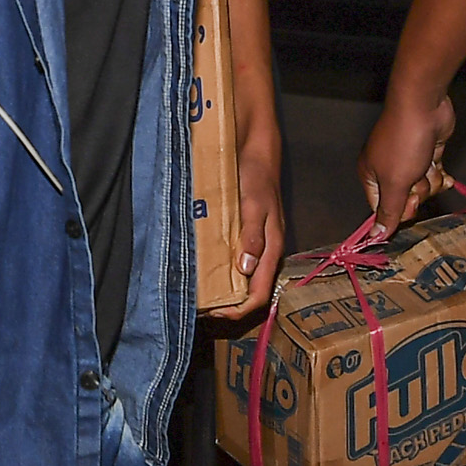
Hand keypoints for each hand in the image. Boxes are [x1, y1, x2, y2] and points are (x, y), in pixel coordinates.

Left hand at [213, 119, 284, 322]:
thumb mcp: (256, 204)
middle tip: (198, 307)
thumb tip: (246, 267)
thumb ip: (253, 234)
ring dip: (220, 289)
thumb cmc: (257, 178)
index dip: (239, 309)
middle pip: (247, 291)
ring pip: (238, 279)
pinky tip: (198, 269)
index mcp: (271, 249)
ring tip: (195, 293)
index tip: (215, 314)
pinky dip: (216, 270)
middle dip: (226, 304)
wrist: (254, 151)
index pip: (260, 294)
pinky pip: (229, 261)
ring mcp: (251, 245)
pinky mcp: (240, 235)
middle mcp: (262, 252)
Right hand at [359, 83, 456, 228]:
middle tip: (417, 177)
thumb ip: (388, 212)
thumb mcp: (395, 183)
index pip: (382, 208)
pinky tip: (443, 171)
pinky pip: (433, 176)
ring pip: (423, 188)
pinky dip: (439, 175)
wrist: (424, 106)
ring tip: (427, 164)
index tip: (409, 200)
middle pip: (406, 199)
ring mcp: (409, 161)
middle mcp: (387, 169)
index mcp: (371, 176)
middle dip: (417, 192)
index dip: (399, 210)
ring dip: (429, 181)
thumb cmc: (404, 141)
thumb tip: (376, 237)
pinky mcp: (427, 154)